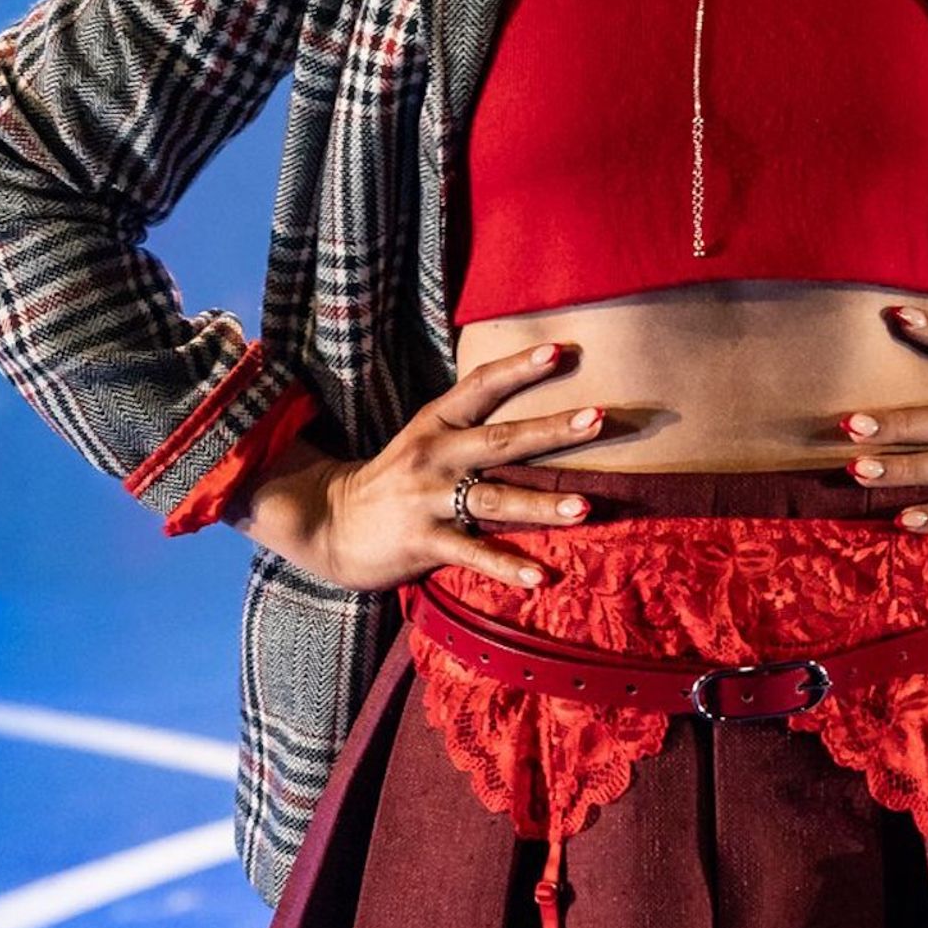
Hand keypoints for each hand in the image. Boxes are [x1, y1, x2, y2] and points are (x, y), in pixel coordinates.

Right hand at [231, 339, 606, 594]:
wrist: (329, 524)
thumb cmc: (393, 481)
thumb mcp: (424, 440)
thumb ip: (469, 429)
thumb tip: (535, 418)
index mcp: (435, 424)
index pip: (481, 385)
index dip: (520, 367)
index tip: (561, 351)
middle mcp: (435, 455)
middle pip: (501, 440)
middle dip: (552, 430)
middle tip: (598, 418)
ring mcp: (428, 499)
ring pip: (495, 499)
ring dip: (543, 505)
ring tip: (586, 507)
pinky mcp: (423, 542)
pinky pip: (473, 554)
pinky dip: (507, 567)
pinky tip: (541, 576)